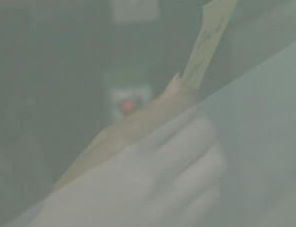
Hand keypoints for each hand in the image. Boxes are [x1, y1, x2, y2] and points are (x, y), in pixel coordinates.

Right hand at [34, 79, 224, 226]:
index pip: (182, 107)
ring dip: (207, 151)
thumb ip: (146, 115)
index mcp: (126, 148)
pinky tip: (186, 180)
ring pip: (216, 160)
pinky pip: (212, 192)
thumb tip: (181, 83)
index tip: (183, 100)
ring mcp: (166, 203)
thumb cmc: (79, 189)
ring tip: (188, 155)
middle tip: (183, 129)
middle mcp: (149, 174)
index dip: (187, 98)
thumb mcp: (102, 145)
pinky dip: (205, 181)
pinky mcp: (178, 223)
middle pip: (205, 131)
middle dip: (197, 123)